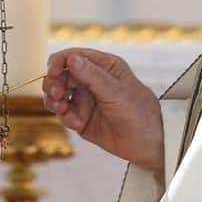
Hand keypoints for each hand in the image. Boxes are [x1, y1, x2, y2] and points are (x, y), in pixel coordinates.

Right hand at [43, 48, 163, 179]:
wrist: (148, 145)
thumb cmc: (139, 112)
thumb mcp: (115, 91)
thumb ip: (91, 75)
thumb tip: (71, 58)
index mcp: (102, 66)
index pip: (73, 56)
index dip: (59, 62)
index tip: (53, 72)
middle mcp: (90, 80)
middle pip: (60, 75)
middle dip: (54, 83)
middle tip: (58, 95)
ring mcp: (85, 99)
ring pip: (57, 93)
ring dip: (54, 100)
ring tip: (62, 108)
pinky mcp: (80, 118)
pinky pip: (63, 113)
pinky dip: (64, 117)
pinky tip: (75, 123)